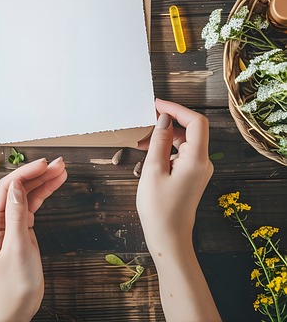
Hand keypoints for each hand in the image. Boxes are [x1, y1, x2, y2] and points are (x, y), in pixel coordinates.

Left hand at [0, 157, 66, 321]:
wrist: (18, 304)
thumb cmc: (14, 282)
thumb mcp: (17, 247)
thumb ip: (16, 214)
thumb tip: (17, 186)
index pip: (7, 188)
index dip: (25, 173)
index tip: (42, 164)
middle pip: (18, 187)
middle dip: (38, 173)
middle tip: (58, 164)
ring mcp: (9, 221)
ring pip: (27, 193)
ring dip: (44, 180)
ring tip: (62, 169)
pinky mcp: (21, 226)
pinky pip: (33, 203)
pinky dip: (45, 192)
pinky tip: (56, 182)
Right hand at [136, 98, 212, 253]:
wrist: (169, 239)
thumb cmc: (159, 209)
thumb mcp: (153, 170)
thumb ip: (160, 141)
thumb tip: (164, 120)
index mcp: (197, 159)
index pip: (196, 122)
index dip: (177, 109)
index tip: (157, 105)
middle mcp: (203, 162)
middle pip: (191, 130)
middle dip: (168, 122)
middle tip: (145, 121)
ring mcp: (199, 170)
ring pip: (185, 141)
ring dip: (165, 136)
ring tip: (141, 142)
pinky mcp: (193, 176)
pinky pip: (183, 153)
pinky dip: (167, 149)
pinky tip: (149, 154)